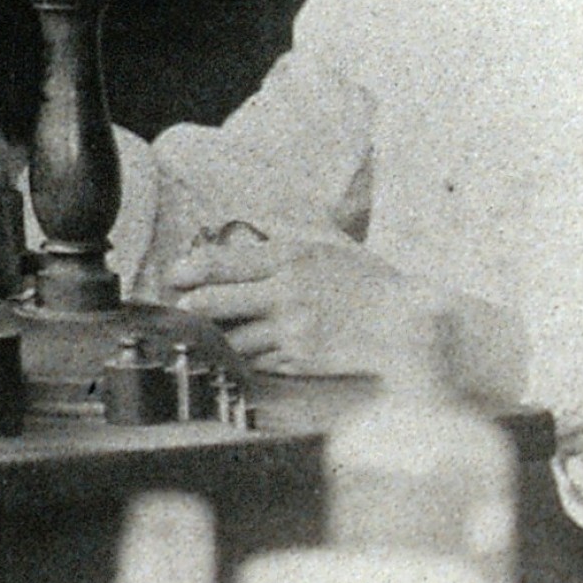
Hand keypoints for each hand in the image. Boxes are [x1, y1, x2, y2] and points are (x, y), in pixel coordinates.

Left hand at [167, 233, 427, 376]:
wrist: (409, 327)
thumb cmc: (371, 283)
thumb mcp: (330, 244)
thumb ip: (291, 231)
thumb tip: (256, 219)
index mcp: (290, 258)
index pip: (222, 263)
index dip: (188, 270)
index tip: (173, 276)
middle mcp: (285, 293)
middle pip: (215, 302)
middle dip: (191, 306)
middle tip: (181, 307)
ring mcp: (292, 331)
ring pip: (232, 338)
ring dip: (214, 337)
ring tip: (203, 334)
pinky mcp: (301, 362)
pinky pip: (257, 362)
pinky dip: (243, 359)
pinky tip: (239, 355)